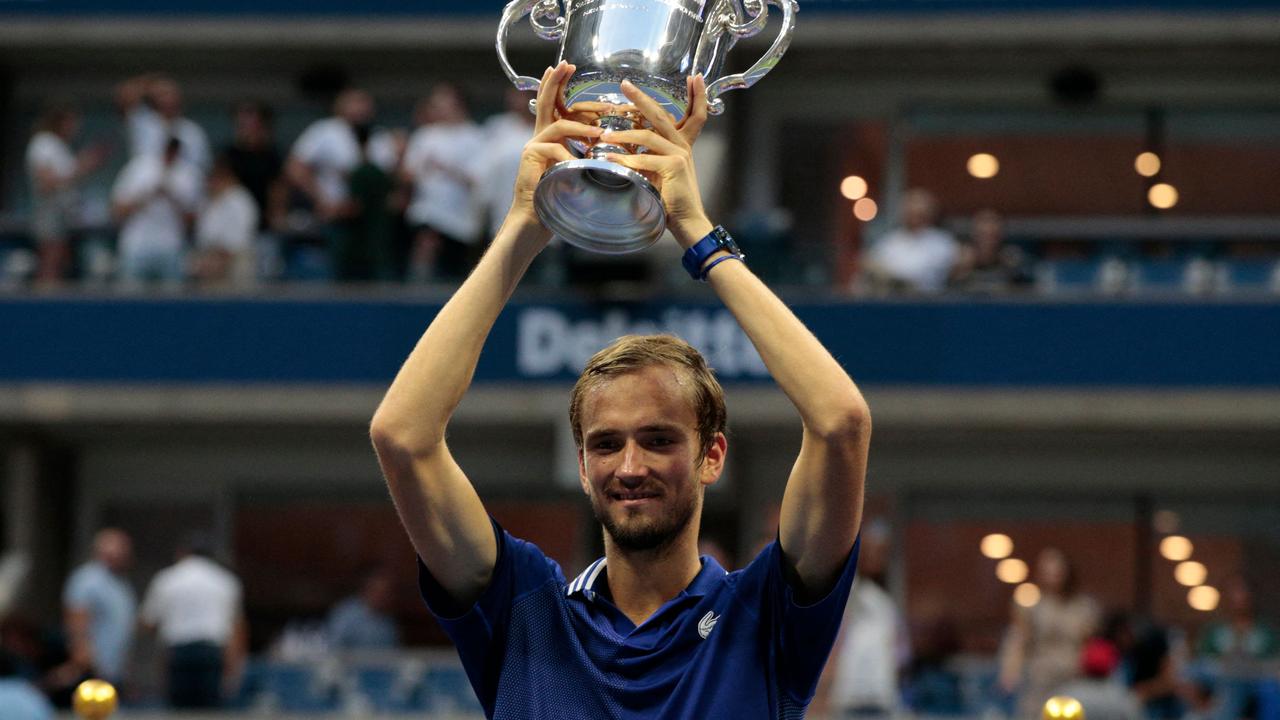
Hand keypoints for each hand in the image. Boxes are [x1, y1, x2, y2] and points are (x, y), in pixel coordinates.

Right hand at [508, 62, 604, 228]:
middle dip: (556, 82)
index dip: (559, 85)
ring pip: (558, 126)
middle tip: (566, 64)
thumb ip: (586, 154)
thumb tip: (608, 142)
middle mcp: (538, 136)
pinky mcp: (530, 157)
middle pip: (546, 102)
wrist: (536, 220)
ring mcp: (532, 145)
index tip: (568, 67)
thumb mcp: (577, 171)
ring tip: (599, 133)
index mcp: (550, 136)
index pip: (555, 104)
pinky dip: (570, 154)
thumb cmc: (559, 198)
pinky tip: (580, 162)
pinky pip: (554, 148)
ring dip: (581, 128)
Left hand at [598, 75, 712, 247]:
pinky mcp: (674, 166)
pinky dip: (625, 160)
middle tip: (624, 85)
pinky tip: (610, 160)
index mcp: (681, 144)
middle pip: (660, 115)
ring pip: (646, 136)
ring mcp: (679, 154)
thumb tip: (621, 149)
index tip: (695, 76)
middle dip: (641, 98)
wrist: (686, 222)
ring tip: (605, 135)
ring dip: (623, 135)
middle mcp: (682, 145)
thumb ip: (647, 158)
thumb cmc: (669, 201)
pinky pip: (643, 159)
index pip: (691, 113)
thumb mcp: (657, 173)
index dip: (697, 95)